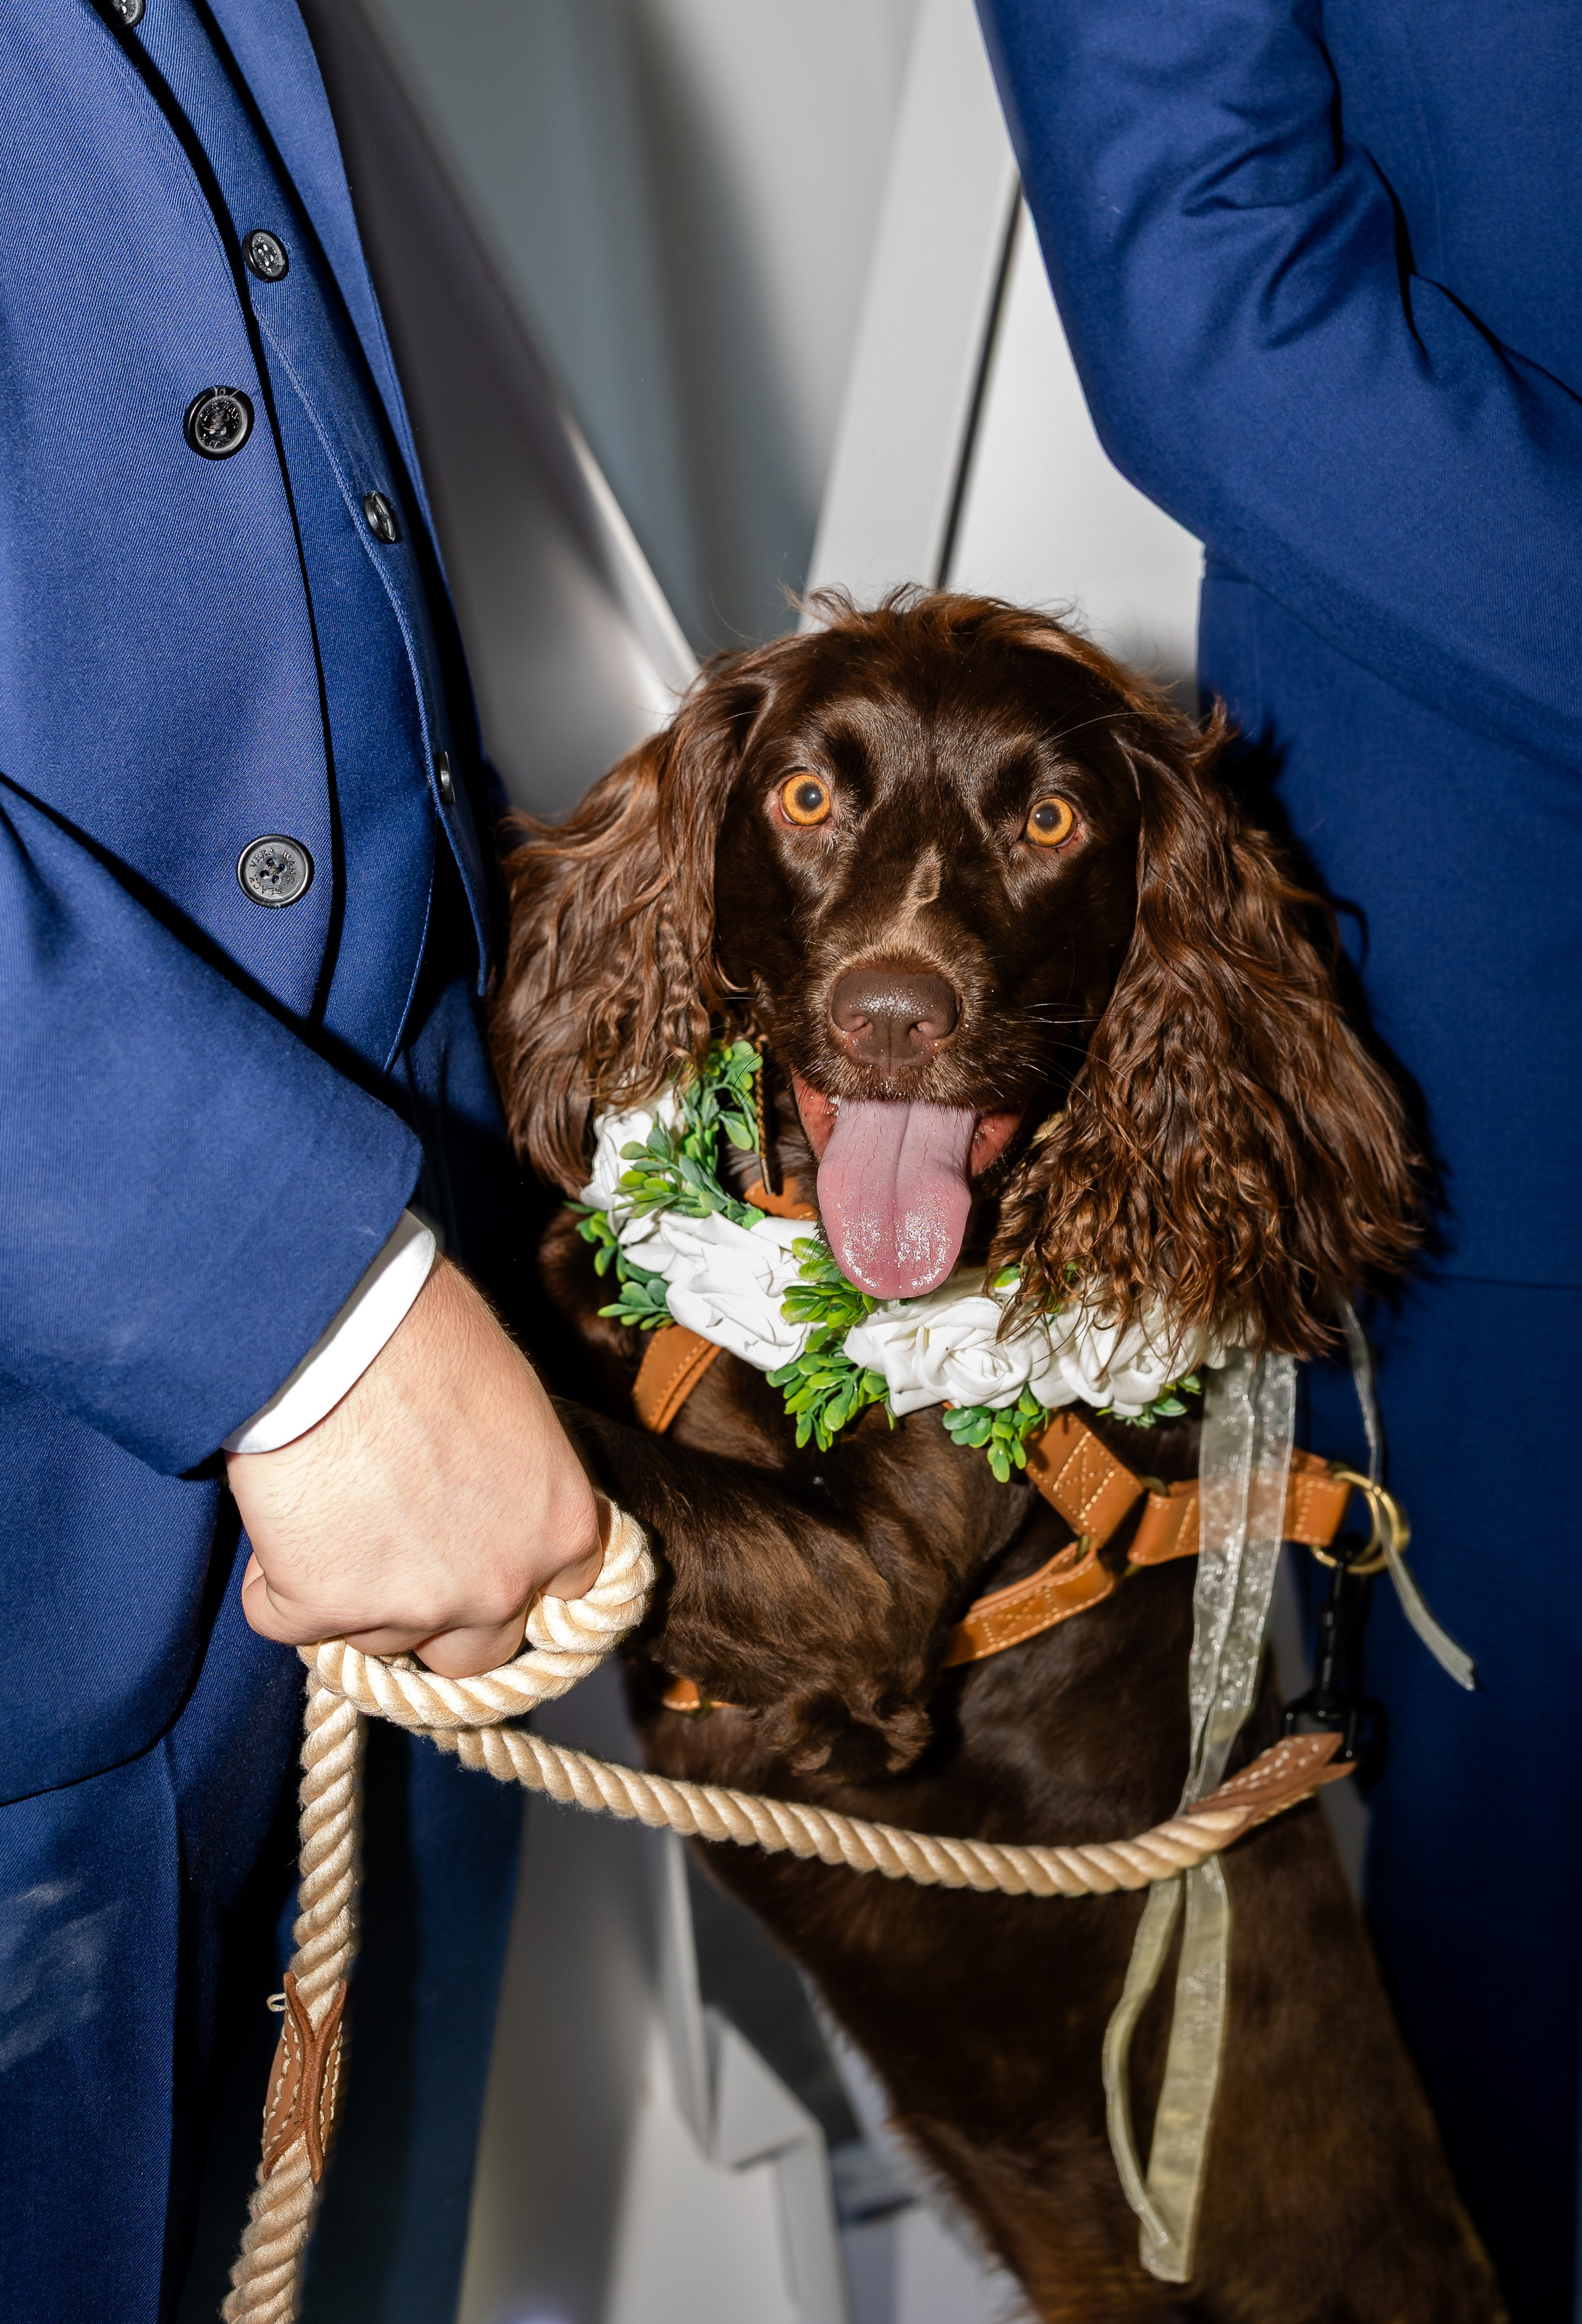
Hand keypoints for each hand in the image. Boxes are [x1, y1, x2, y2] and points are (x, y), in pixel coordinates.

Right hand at [230, 1257, 601, 1676]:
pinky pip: (286, 1618)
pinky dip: (275, 1582)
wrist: (335, 1327)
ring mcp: (411, 1607)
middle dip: (438, 1612)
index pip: (560, 1595)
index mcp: (560, 1528)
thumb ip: (518, 1479)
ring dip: (353, 1592)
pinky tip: (282, 1516)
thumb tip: (493, 1495)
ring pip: (379, 1637)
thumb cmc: (427, 1335)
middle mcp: (499, 1585)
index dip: (513, 1574)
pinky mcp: (321, 1609)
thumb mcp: (515, 1405)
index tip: (480, 1555)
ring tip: (330, 1505)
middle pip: (475, 1649)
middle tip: (396, 1550)